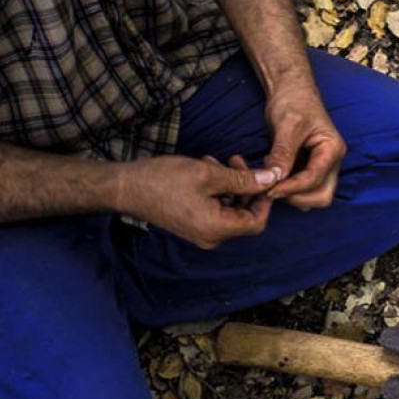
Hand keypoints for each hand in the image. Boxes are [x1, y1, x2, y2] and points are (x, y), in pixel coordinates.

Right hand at [117, 155, 273, 249]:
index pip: (257, 222)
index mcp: (217, 229)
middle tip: (239, 161)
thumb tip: (272, 178)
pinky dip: (218, 190)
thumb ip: (243, 179)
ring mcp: (201, 232)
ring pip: (230, 209)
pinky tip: (209, 168)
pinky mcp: (192, 224)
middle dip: (247, 187)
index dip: (264, 199)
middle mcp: (211, 237)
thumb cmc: (163, 180)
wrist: (125, 188)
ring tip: (221, 161)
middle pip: (244, 215)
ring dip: (232, 185)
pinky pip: (215, 209)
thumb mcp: (209, 174)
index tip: (262, 176)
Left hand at [262, 83, 345, 210]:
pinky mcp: (309, 168)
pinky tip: (273, 173)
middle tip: (271, 189)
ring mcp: (322, 167)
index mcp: (332, 150)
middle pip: (321, 196)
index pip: (314, 180)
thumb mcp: (287, 125)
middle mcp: (331, 162)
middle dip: (297, 197)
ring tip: (271, 177)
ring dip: (292, 195)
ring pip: (312, 196)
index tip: (269, 190)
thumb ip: (283, 153)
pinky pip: (302, 189)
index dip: (291, 188)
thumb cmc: (293, 100)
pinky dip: (287, 188)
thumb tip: (275, 178)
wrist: (291, 89)